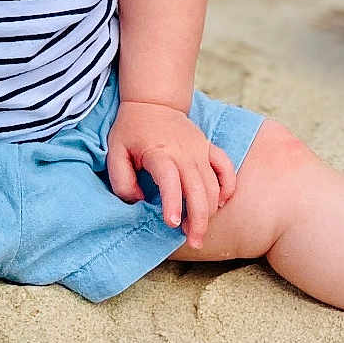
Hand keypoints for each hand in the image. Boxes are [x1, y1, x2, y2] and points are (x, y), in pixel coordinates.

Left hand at [106, 99, 236, 247]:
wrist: (152, 101)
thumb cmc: (132, 130)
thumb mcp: (115, 151)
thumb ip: (121, 180)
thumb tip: (138, 201)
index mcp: (159, 152)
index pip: (169, 180)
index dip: (172, 203)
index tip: (172, 224)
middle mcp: (184, 152)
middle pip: (198, 190)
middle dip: (199, 220)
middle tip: (193, 241)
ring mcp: (199, 150)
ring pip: (214, 186)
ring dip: (210, 211)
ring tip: (197, 230)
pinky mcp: (209, 148)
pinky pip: (227, 168)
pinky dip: (228, 187)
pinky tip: (220, 204)